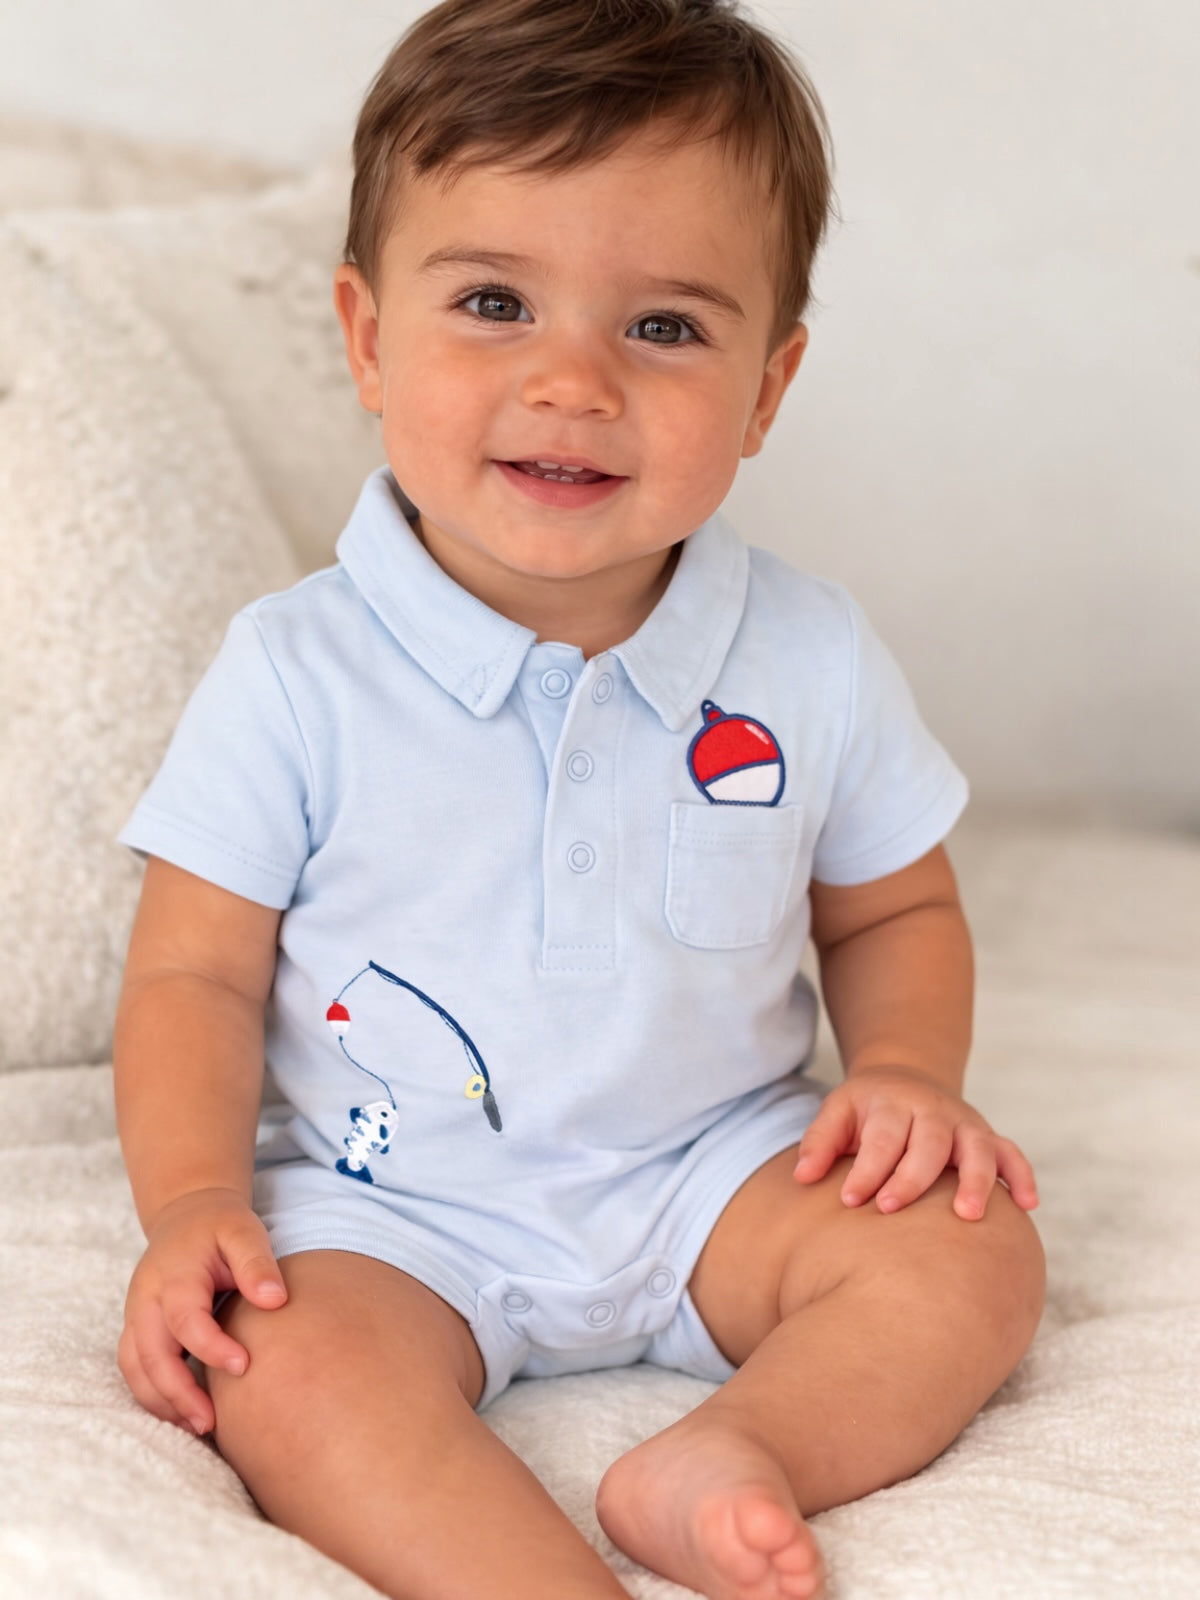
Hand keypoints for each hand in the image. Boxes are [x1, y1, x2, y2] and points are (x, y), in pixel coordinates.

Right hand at [117, 1187, 287, 1436]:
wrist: (187, 1215)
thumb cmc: (220, 1226)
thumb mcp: (244, 1231)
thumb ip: (257, 1263)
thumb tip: (276, 1301)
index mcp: (174, 1275)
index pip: (185, 1320)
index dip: (211, 1348)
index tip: (244, 1366)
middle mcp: (146, 1299)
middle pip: (149, 1355)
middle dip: (178, 1393)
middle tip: (211, 1423)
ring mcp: (136, 1315)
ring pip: (135, 1368)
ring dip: (161, 1401)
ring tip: (200, 1426)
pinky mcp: (136, 1329)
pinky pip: (134, 1369)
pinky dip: (154, 1394)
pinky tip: (185, 1413)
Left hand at [793, 1065, 1038, 1220]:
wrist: (905, 1079)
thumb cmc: (866, 1110)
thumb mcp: (837, 1112)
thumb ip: (819, 1142)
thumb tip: (802, 1178)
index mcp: (893, 1104)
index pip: (881, 1139)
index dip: (866, 1170)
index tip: (850, 1201)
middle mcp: (933, 1111)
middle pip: (929, 1144)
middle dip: (911, 1177)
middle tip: (890, 1208)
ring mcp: (965, 1124)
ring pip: (979, 1148)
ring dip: (976, 1180)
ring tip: (968, 1216)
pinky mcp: (987, 1137)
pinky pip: (1012, 1153)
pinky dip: (1022, 1176)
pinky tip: (1027, 1205)